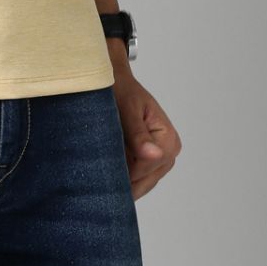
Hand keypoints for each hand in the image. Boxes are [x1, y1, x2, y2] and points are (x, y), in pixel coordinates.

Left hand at [111, 70, 182, 199]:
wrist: (116, 82)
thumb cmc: (121, 90)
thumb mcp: (127, 109)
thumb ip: (138, 134)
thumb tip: (155, 155)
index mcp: (168, 139)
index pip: (145, 168)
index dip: (123, 167)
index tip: (102, 158)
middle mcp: (169, 153)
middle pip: (144, 181)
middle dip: (121, 175)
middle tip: (97, 166)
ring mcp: (160, 160)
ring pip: (138, 184)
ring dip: (120, 175)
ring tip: (102, 159)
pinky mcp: (149, 163)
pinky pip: (135, 178)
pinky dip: (121, 173)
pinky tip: (108, 162)